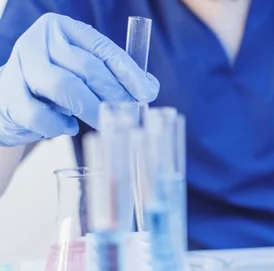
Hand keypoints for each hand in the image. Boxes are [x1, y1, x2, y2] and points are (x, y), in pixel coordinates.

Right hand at [0, 13, 159, 145]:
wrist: (11, 99)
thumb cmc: (55, 85)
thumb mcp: (84, 73)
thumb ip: (114, 76)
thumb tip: (149, 89)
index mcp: (62, 29)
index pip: (102, 48)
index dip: (128, 72)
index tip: (147, 93)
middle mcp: (39, 41)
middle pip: (86, 67)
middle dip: (114, 94)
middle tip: (130, 114)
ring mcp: (20, 65)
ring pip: (63, 86)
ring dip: (90, 109)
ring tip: (103, 122)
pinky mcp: (8, 94)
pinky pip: (39, 113)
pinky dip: (58, 125)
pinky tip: (67, 128)